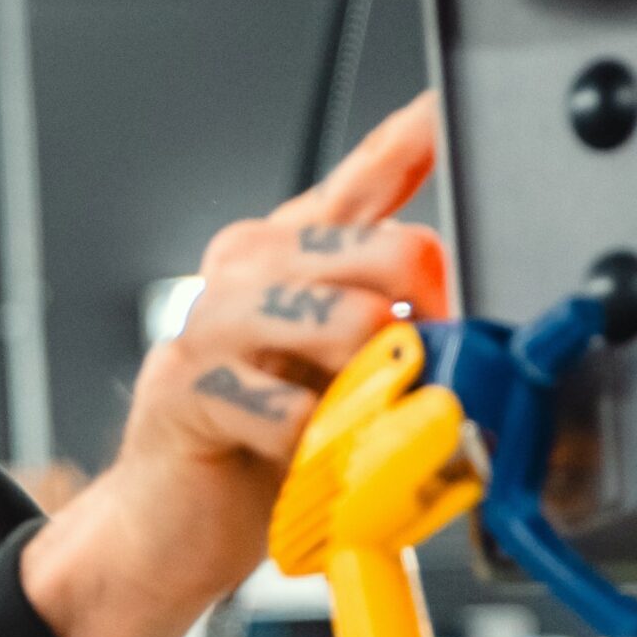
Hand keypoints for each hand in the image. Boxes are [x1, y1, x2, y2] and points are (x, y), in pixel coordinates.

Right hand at [21, 93, 448, 636]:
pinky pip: (292, 407)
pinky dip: (316, 445)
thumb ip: (395, 338)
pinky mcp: (185, 387)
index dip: (415, 138)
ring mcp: (211, 321)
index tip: (451, 110)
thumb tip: (473, 327)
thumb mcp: (337, 377)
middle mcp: (248, 266)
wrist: (163, 526)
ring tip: (358, 421)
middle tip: (423, 369)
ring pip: (342, 321)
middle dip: (426, 312)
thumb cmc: (255, 449)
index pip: (365, 174)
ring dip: (371, 386)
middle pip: (380, 248)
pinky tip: (301, 458)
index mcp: (289, 252)